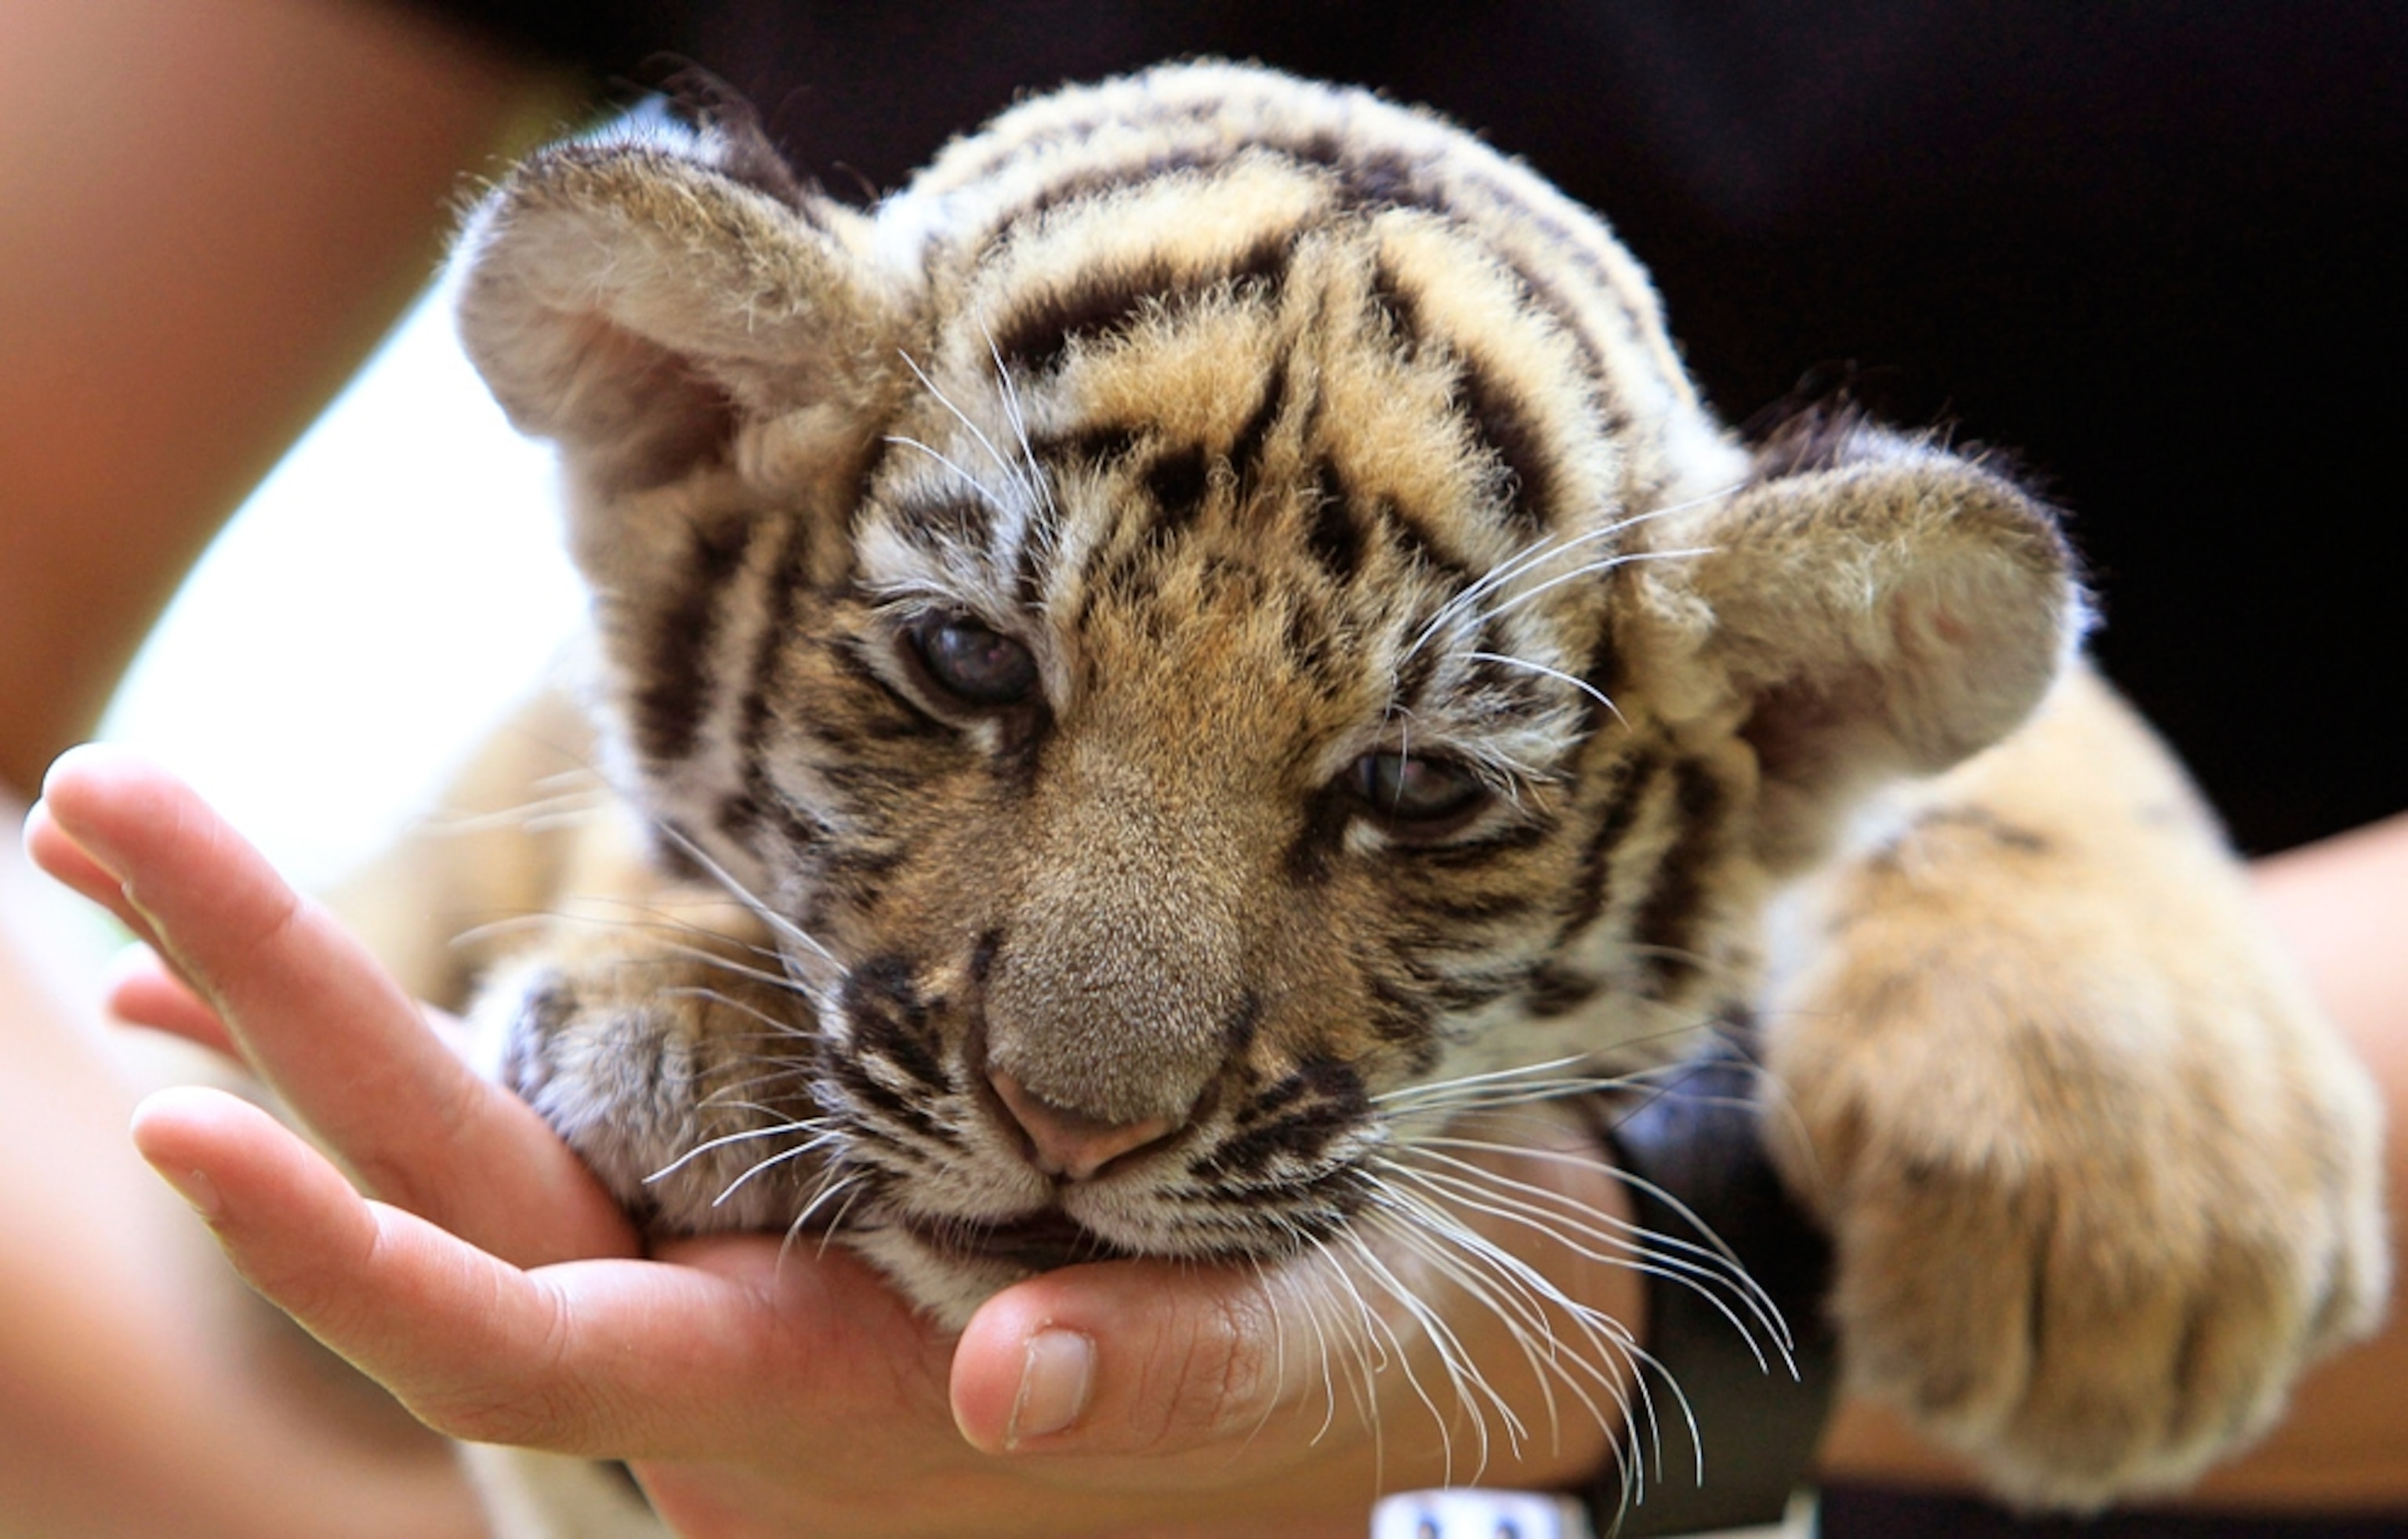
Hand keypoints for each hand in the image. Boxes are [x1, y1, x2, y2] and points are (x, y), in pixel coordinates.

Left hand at [28, 746, 1638, 1537]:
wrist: (1407, 1338)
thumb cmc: (1360, 1369)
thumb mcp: (1306, 1359)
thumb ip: (1164, 1372)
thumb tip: (1001, 1379)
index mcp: (830, 1403)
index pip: (543, 1346)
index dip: (358, 1255)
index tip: (181, 1118)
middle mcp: (740, 1339)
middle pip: (448, 1204)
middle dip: (262, 1023)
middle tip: (88, 814)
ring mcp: (739, 1267)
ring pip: (464, 1162)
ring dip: (286, 1017)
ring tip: (125, 859)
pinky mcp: (776, 1193)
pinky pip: (539, 1131)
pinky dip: (390, 1061)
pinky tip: (272, 995)